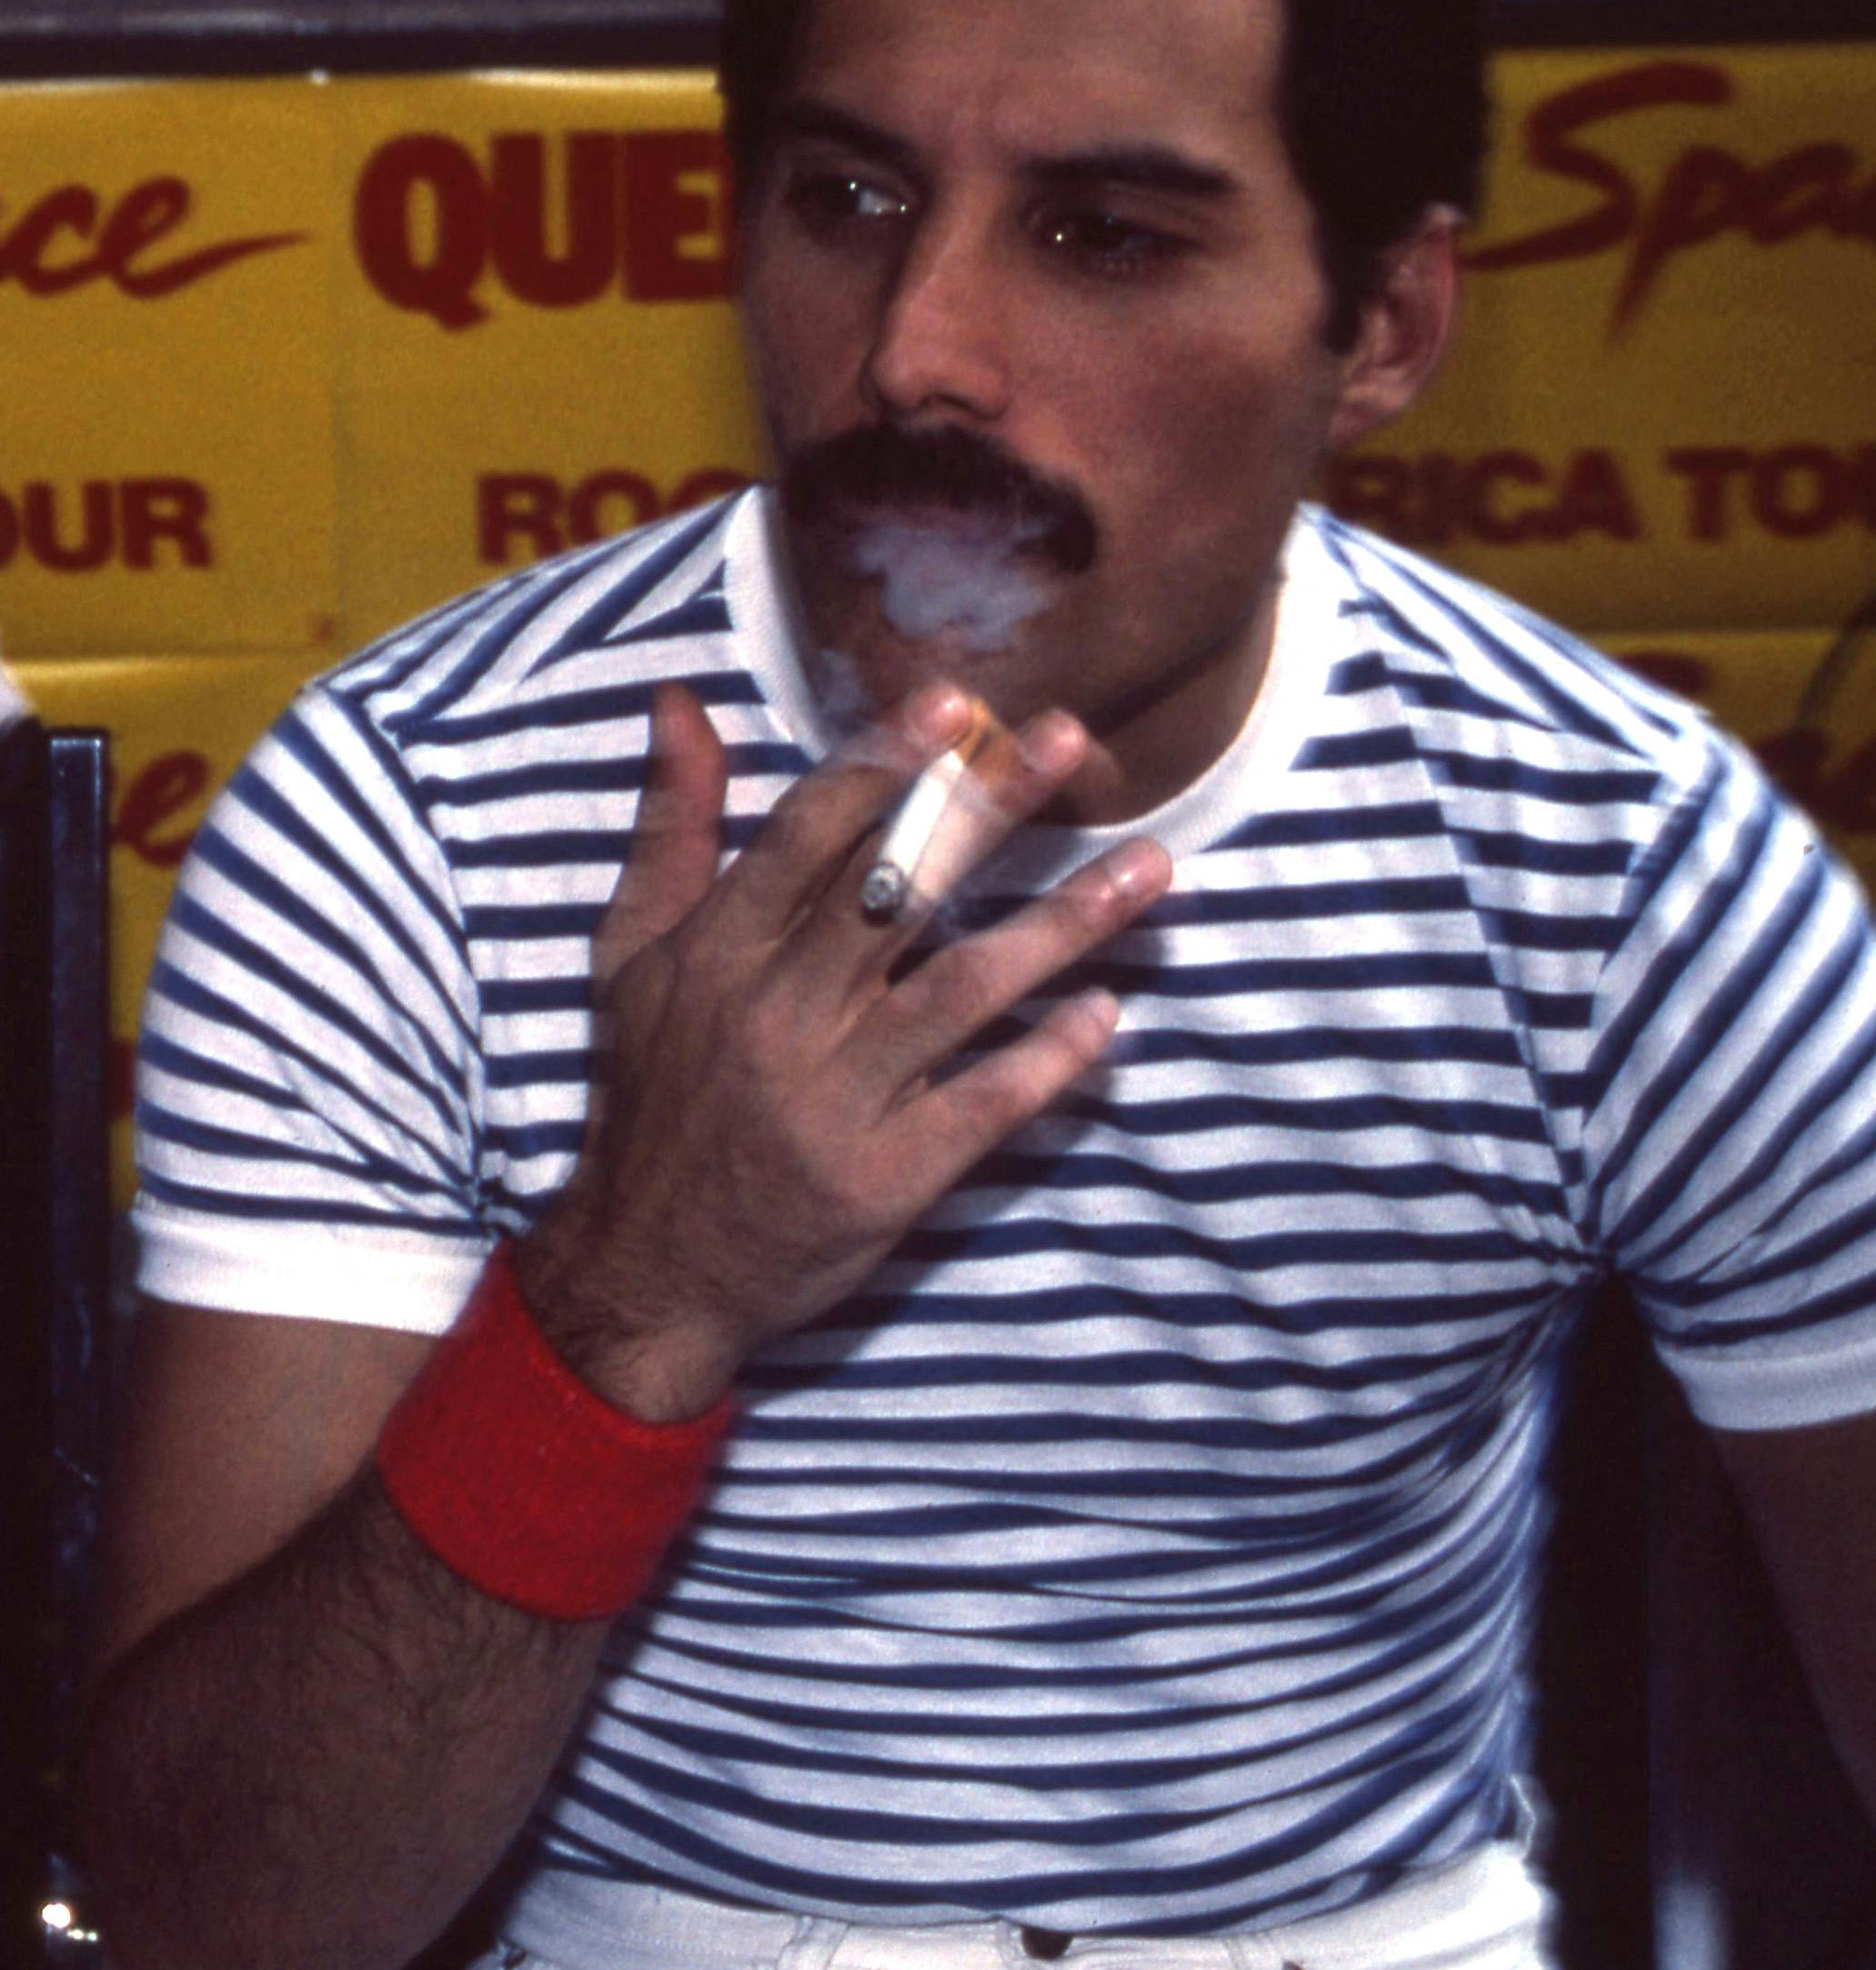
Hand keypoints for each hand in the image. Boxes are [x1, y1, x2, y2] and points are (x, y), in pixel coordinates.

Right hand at [518, 681, 1169, 1416]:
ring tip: (1150, 869)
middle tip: (1075, 739)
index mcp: (719, 951)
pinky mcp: (886, 1177)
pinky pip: (984, 1102)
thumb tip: (682, 700)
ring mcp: (838, 1098)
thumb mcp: (631, 954)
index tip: (955, 701)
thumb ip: (672, 825)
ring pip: (965, 989)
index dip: (883, 762)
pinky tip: (1108, 1011)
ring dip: (1064, 925)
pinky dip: (1050, 1057)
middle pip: (899, 891)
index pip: (809, 835)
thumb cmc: (651, 1094)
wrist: (648, 1268)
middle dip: (990, 809)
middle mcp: (780, 1014)